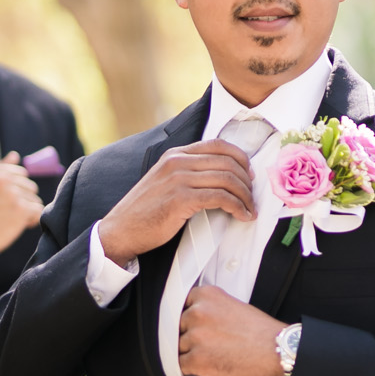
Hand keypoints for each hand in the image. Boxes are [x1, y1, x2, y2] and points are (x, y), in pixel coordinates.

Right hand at [0, 153, 44, 264]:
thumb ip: (0, 169)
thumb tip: (15, 155)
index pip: (22, 174)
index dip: (17, 189)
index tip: (5, 201)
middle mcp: (3, 179)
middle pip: (31, 187)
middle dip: (23, 200)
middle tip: (7, 212)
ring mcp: (13, 193)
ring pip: (35, 200)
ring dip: (27, 212)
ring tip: (10, 219)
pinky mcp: (21, 209)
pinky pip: (38, 211)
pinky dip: (32, 220)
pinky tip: (19, 225)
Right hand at [97, 140, 256, 265]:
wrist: (121, 230)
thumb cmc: (145, 212)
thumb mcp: (165, 183)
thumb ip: (187, 174)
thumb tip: (219, 178)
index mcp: (175, 155)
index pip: (217, 145)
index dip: (240, 157)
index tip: (249, 174)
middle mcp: (177, 161)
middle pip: (227, 162)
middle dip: (247, 181)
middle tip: (253, 197)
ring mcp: (178, 179)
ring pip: (228, 179)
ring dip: (245, 197)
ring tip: (250, 210)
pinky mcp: (181, 199)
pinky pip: (220, 197)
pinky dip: (237, 207)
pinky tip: (242, 217)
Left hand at [178, 284, 285, 375]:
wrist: (277, 350)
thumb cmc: (260, 332)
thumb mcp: (233, 305)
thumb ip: (211, 308)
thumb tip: (196, 319)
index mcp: (207, 296)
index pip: (183, 306)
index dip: (191, 320)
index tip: (196, 326)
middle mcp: (198, 313)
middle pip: (179, 327)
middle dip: (190, 336)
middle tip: (208, 343)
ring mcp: (195, 336)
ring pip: (179, 347)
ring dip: (191, 353)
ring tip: (211, 356)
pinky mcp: (196, 359)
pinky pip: (181, 365)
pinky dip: (191, 368)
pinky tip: (206, 366)